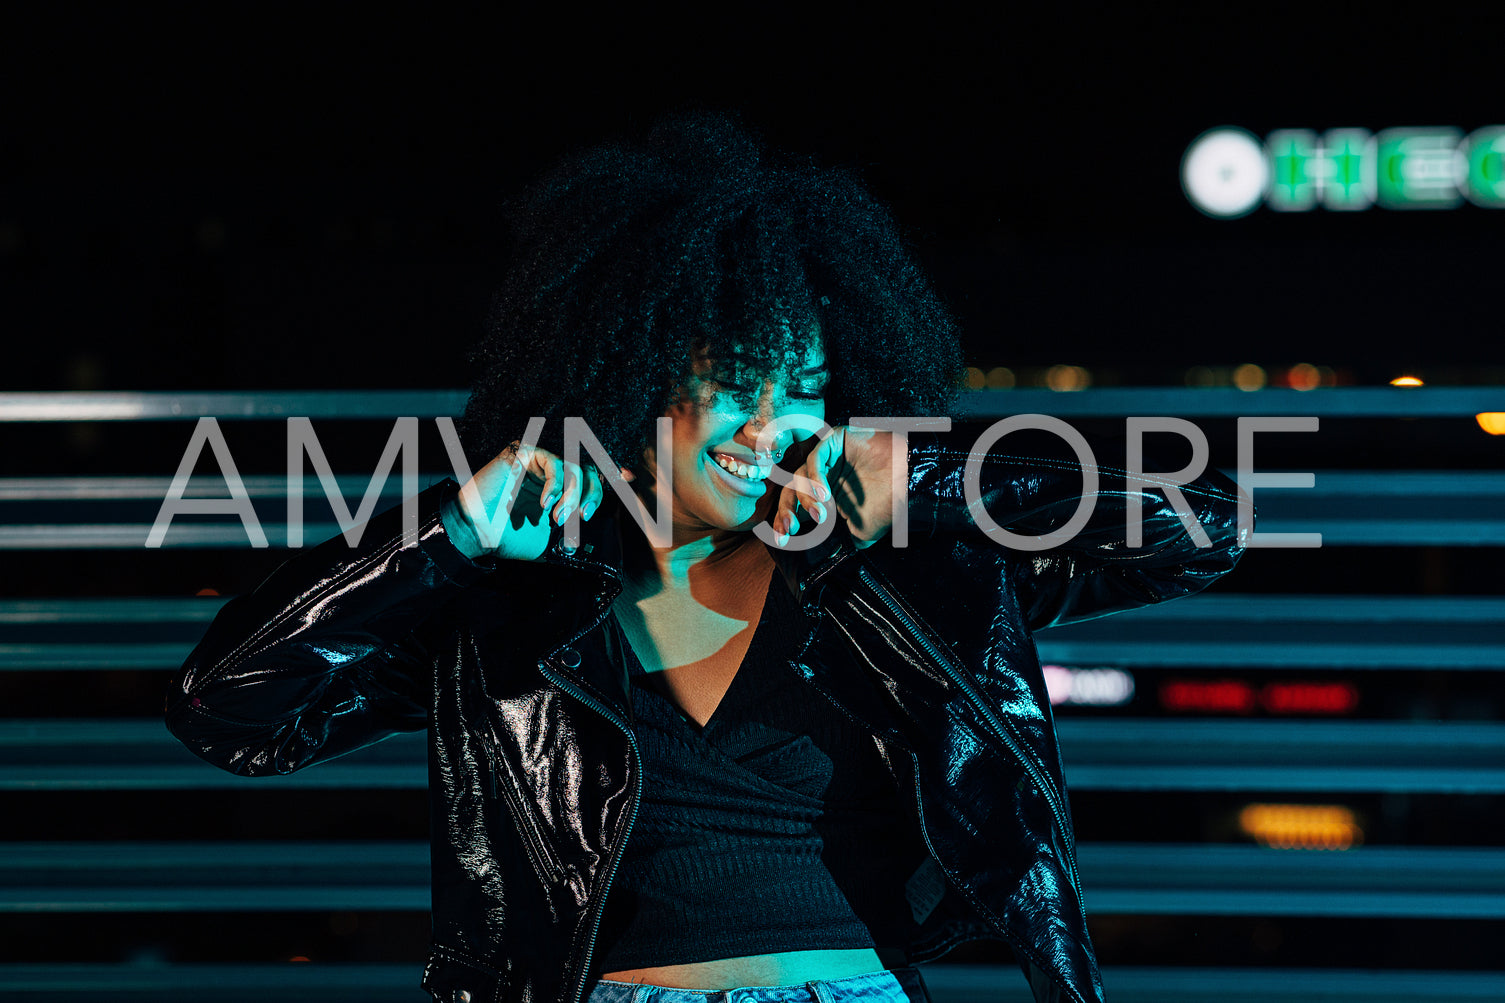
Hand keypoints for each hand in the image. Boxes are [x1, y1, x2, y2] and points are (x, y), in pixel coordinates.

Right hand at [450, 443, 605, 561]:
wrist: (477, 534)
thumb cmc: (509, 537)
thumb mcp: (549, 542)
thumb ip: (571, 536)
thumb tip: (592, 546)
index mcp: (559, 489)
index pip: (591, 476)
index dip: (612, 474)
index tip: (628, 477)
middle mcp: (551, 472)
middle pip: (589, 471)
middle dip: (593, 494)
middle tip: (584, 516)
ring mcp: (538, 462)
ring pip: (575, 468)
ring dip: (573, 496)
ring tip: (559, 518)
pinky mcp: (524, 453)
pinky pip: (554, 462)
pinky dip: (556, 485)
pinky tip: (546, 505)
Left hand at [771, 427, 897, 548]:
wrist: (912, 482)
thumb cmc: (890, 504)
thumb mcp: (861, 531)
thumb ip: (843, 541)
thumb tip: (828, 559)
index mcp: (825, 495)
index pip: (795, 506)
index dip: (784, 521)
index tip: (782, 540)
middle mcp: (823, 475)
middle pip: (791, 490)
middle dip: (787, 511)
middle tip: (790, 529)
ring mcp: (828, 457)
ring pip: (800, 475)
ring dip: (806, 498)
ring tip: (821, 515)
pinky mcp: (834, 440)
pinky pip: (815, 457)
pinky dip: (816, 478)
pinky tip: (825, 495)